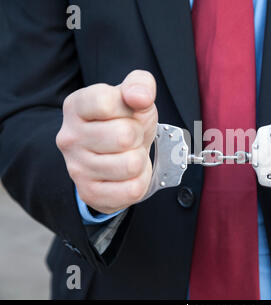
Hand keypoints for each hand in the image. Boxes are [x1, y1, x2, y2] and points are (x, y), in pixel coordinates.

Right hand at [56, 70, 157, 212]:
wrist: (119, 156)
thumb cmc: (126, 122)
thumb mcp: (135, 97)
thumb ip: (140, 84)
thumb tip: (140, 96)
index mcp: (76, 106)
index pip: (105, 103)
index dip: (129, 107)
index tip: (127, 111)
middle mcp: (69, 138)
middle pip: (124, 136)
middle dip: (137, 136)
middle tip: (130, 137)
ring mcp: (76, 168)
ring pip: (131, 165)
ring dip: (139, 160)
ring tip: (128, 155)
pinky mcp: (90, 193)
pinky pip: (132, 189)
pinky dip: (139, 181)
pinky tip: (127, 174)